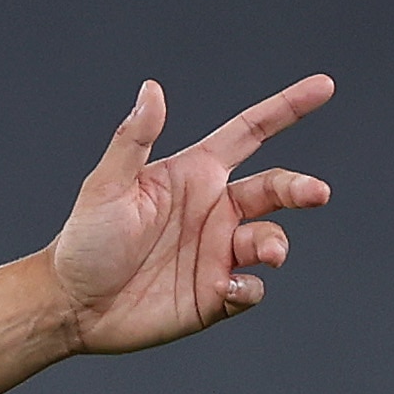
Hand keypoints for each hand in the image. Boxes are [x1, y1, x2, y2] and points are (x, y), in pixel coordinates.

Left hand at [51, 75, 333, 353]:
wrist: (69, 306)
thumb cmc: (84, 241)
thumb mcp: (107, 186)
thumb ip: (133, 140)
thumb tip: (151, 89)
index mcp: (194, 176)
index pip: (250, 133)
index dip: (286, 109)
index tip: (324, 86)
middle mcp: (214, 210)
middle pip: (276, 188)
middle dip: (300, 188)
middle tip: (316, 193)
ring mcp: (217, 252)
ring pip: (269, 240)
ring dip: (275, 243)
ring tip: (265, 253)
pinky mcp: (215, 294)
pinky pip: (252, 288)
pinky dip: (250, 288)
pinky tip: (225, 288)